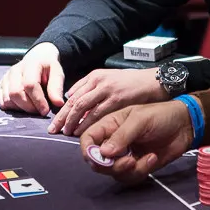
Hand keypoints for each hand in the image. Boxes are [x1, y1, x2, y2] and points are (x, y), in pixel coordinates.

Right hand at [0, 43, 64, 116]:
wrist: (37, 57)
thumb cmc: (48, 67)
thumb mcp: (57, 73)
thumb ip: (57, 87)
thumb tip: (58, 103)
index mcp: (30, 64)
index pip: (30, 84)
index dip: (38, 100)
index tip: (45, 111)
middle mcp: (15, 70)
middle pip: (16, 93)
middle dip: (29, 107)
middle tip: (39, 111)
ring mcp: (6, 77)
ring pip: (8, 99)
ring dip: (21, 108)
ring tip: (33, 108)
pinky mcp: (2, 85)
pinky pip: (3, 101)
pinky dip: (13, 108)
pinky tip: (23, 106)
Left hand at [47, 68, 167, 136]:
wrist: (155, 81)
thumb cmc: (134, 84)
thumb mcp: (111, 80)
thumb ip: (93, 89)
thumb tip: (73, 100)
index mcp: (95, 76)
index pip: (73, 94)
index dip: (62, 110)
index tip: (55, 122)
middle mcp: (99, 81)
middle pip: (74, 100)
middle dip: (62, 117)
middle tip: (54, 130)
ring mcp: (107, 89)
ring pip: (82, 106)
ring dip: (72, 121)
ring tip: (66, 133)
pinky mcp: (117, 98)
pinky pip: (97, 113)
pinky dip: (87, 123)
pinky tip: (82, 131)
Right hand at [80, 100, 194, 184]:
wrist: (184, 125)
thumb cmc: (161, 115)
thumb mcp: (140, 120)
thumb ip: (121, 136)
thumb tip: (102, 154)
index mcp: (110, 125)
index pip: (88, 139)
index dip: (87, 151)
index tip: (96, 158)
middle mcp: (114, 141)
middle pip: (98, 162)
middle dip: (111, 165)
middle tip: (128, 161)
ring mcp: (125, 155)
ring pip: (114, 172)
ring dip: (128, 170)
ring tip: (145, 158)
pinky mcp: (137, 165)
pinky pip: (130, 177)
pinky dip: (141, 171)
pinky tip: (153, 157)